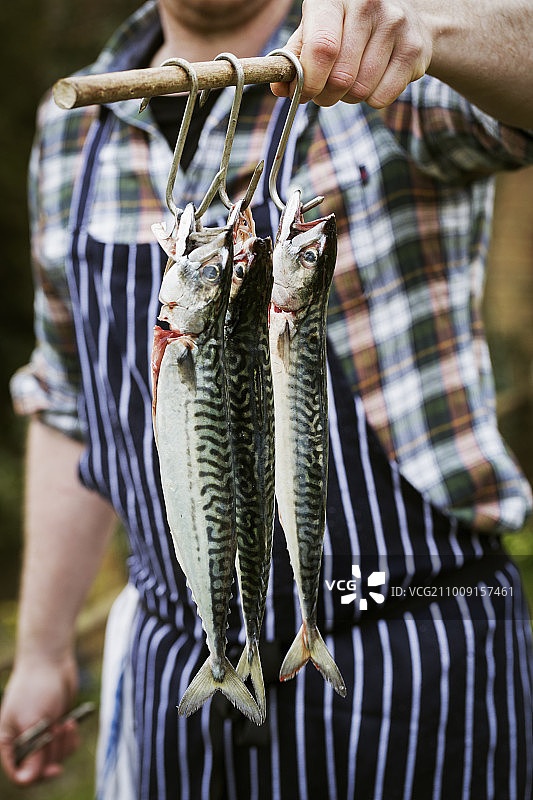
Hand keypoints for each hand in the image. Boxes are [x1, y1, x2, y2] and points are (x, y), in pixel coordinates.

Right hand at [0, 654, 79, 784]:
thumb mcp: (34, 721)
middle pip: (40, 767)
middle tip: (59, 729)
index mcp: (8, 742)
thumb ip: (34, 752)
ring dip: (64, 743)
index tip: (54, 769)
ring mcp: (40, 736)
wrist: (51, 660)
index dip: (35, 775)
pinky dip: (71, 738)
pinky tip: (71, 722)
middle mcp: (23, 742)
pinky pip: (66, 747)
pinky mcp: (55, 728)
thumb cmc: (36, 687)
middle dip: (54, 750)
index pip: (18, 773)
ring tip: (66, 723)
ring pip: (56, 758)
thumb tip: (30, 779)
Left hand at [272, 0, 431, 106]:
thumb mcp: (316, 28)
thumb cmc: (347, 25)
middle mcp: (368, 4)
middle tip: (325, 91)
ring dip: (349, 97)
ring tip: (351, 79)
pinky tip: (373, 79)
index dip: (309, 81)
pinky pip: (381, 98)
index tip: (303, 93)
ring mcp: (395, 24)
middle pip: (341, 77)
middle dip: (326, 95)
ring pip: (360, 91)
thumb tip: (280, 88)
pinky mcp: (414, 49)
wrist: (404, 17)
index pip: (321, 49)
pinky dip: (372, 99)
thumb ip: (295, 57)